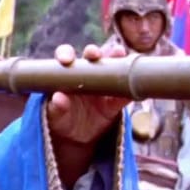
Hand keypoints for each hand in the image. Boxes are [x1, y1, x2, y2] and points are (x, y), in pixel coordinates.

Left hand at [46, 43, 130, 183]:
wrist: (77, 138)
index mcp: (66, 74)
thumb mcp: (56, 117)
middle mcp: (86, 74)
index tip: (65, 60)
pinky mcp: (115, 102)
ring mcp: (103, 85)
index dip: (66, 54)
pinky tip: (134, 89)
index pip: (65, 56)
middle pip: (91, 55)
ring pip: (112, 67)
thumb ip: (56, 108)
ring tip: (120, 55)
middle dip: (93, 51)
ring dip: (117, 59)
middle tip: (93, 54)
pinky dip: (129, 92)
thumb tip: (58, 97)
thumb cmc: (62, 120)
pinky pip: (124, 95)